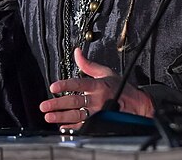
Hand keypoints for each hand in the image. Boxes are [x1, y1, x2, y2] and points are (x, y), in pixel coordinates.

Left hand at [39, 48, 153, 129]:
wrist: (137, 104)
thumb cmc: (120, 86)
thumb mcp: (104, 72)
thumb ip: (87, 64)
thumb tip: (77, 52)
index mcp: (98, 85)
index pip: (79, 84)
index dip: (65, 85)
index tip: (53, 87)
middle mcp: (98, 99)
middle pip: (75, 102)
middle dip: (58, 104)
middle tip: (44, 106)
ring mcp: (99, 113)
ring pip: (77, 116)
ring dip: (62, 117)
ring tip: (49, 117)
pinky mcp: (100, 122)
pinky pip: (84, 126)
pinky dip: (72, 127)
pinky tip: (62, 126)